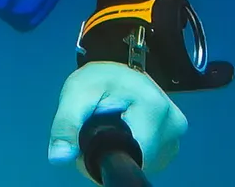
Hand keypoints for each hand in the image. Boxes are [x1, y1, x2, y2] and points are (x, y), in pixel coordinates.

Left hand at [48, 62, 186, 180]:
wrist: (117, 70)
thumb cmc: (99, 79)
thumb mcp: (76, 94)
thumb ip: (66, 123)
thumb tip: (59, 157)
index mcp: (154, 108)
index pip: (133, 155)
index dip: (106, 157)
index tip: (93, 140)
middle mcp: (173, 123)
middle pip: (139, 161)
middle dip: (113, 154)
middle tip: (98, 131)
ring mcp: (176, 134)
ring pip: (145, 163)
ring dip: (123, 154)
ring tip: (110, 130)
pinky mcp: (173, 141)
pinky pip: (150, 160)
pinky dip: (132, 153)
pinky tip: (123, 134)